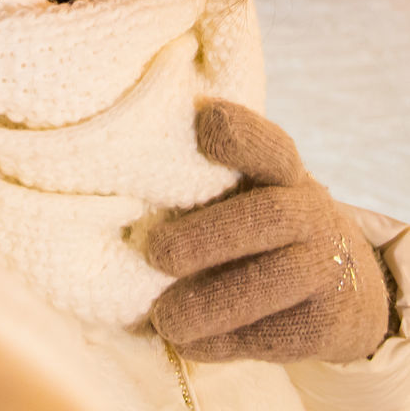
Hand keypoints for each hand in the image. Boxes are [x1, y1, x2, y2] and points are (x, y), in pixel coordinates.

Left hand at [146, 100, 388, 363]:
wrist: (346, 294)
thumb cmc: (264, 230)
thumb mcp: (252, 193)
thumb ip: (206, 183)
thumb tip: (120, 192)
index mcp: (284, 172)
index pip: (269, 146)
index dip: (242, 135)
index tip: (205, 123)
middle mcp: (310, 212)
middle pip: (266, 216)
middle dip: (209, 235)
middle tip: (156, 253)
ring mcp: (324, 267)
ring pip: (271, 282)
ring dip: (211, 301)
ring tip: (163, 317)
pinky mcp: (326, 323)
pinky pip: (273, 335)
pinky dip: (224, 341)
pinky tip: (188, 342)